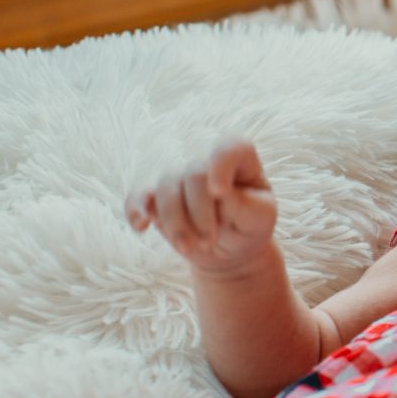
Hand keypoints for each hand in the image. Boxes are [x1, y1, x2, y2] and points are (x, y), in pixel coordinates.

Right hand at [126, 139, 278, 274]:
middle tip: (209, 242)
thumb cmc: (250, 227)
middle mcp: (206, 163)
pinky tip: (141, 228)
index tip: (220, 193)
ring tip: (188, 247)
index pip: (229, 147)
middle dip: (200, 213)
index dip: (221, 165)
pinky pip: (138, 196)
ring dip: (175, 222)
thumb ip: (245, 205)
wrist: (231, 250)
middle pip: (194, 174)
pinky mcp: (157, 198)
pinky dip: (136, 210)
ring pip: (166, 186)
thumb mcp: (260, 219)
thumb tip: (219, 196)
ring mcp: (180, 178)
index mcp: (239, 160)